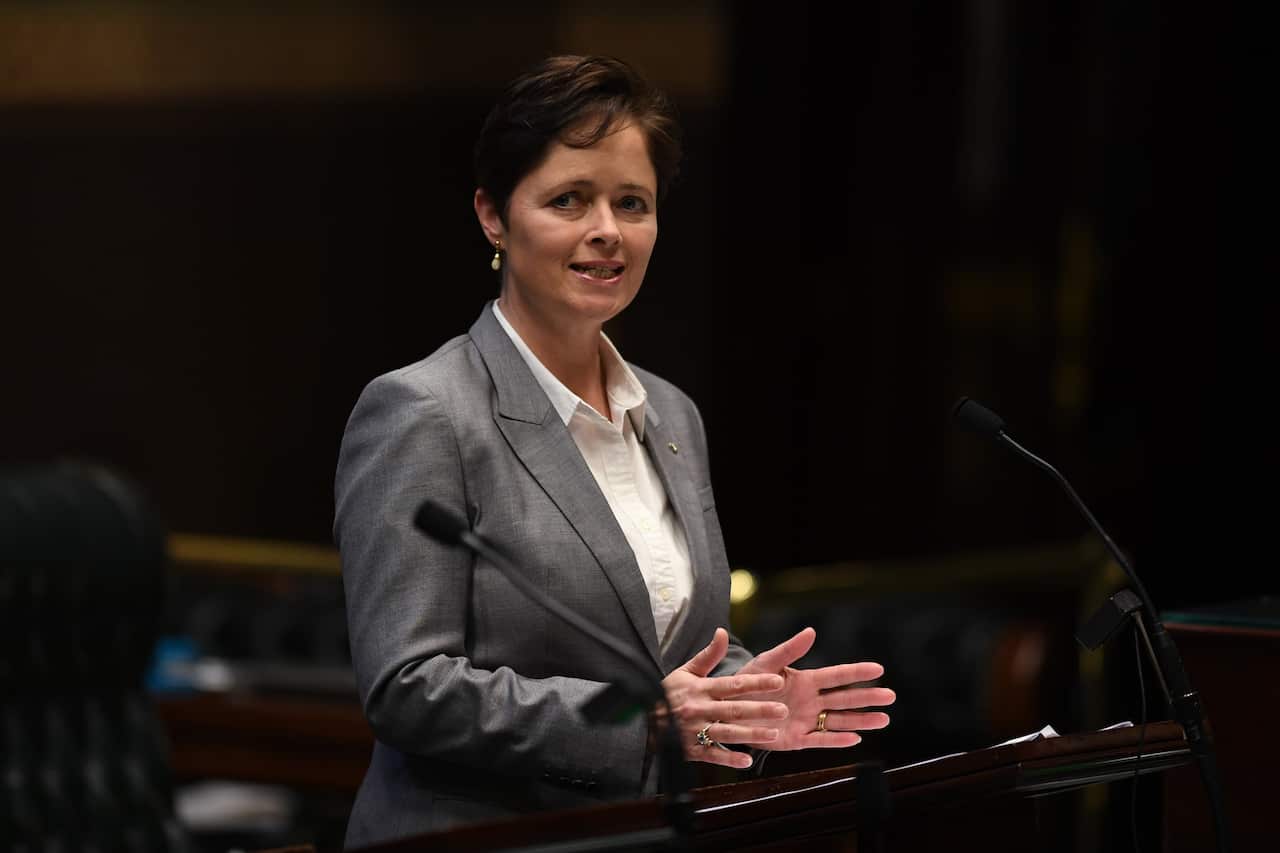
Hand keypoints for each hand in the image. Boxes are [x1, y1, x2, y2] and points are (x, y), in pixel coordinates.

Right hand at [658, 628, 787, 768]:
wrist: (640, 720)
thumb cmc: (668, 693)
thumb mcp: (686, 671)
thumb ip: (709, 655)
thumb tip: (722, 632)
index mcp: (700, 688)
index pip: (732, 684)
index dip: (755, 683)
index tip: (777, 680)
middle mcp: (700, 709)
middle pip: (734, 709)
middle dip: (759, 710)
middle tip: (783, 710)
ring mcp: (695, 731)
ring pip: (727, 733)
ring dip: (750, 735)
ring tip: (773, 734)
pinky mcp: (691, 750)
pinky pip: (712, 755)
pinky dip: (729, 759)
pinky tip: (747, 761)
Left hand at [736, 626, 894, 750]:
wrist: (729, 709)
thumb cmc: (747, 682)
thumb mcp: (765, 662)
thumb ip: (788, 650)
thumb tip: (811, 631)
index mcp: (805, 680)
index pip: (836, 675)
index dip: (857, 672)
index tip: (879, 668)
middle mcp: (811, 701)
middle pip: (844, 699)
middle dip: (867, 697)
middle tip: (890, 696)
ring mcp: (806, 720)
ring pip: (839, 721)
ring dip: (861, 720)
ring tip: (883, 719)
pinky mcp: (796, 740)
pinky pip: (820, 740)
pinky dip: (837, 740)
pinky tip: (856, 739)